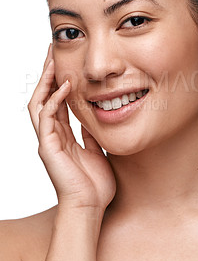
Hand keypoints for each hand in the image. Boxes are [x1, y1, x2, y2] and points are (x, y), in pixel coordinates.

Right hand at [28, 45, 115, 209]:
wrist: (90, 207)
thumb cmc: (94, 184)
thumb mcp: (95, 150)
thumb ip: (89, 133)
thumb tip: (93, 117)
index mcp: (63, 135)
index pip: (56, 102)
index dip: (58, 82)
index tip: (65, 63)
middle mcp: (52, 135)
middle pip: (44, 97)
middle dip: (47, 75)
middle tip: (52, 53)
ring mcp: (48, 141)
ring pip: (39, 103)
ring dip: (46, 81)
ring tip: (53, 61)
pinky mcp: (48, 147)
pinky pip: (47, 117)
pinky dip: (54, 100)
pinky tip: (64, 86)